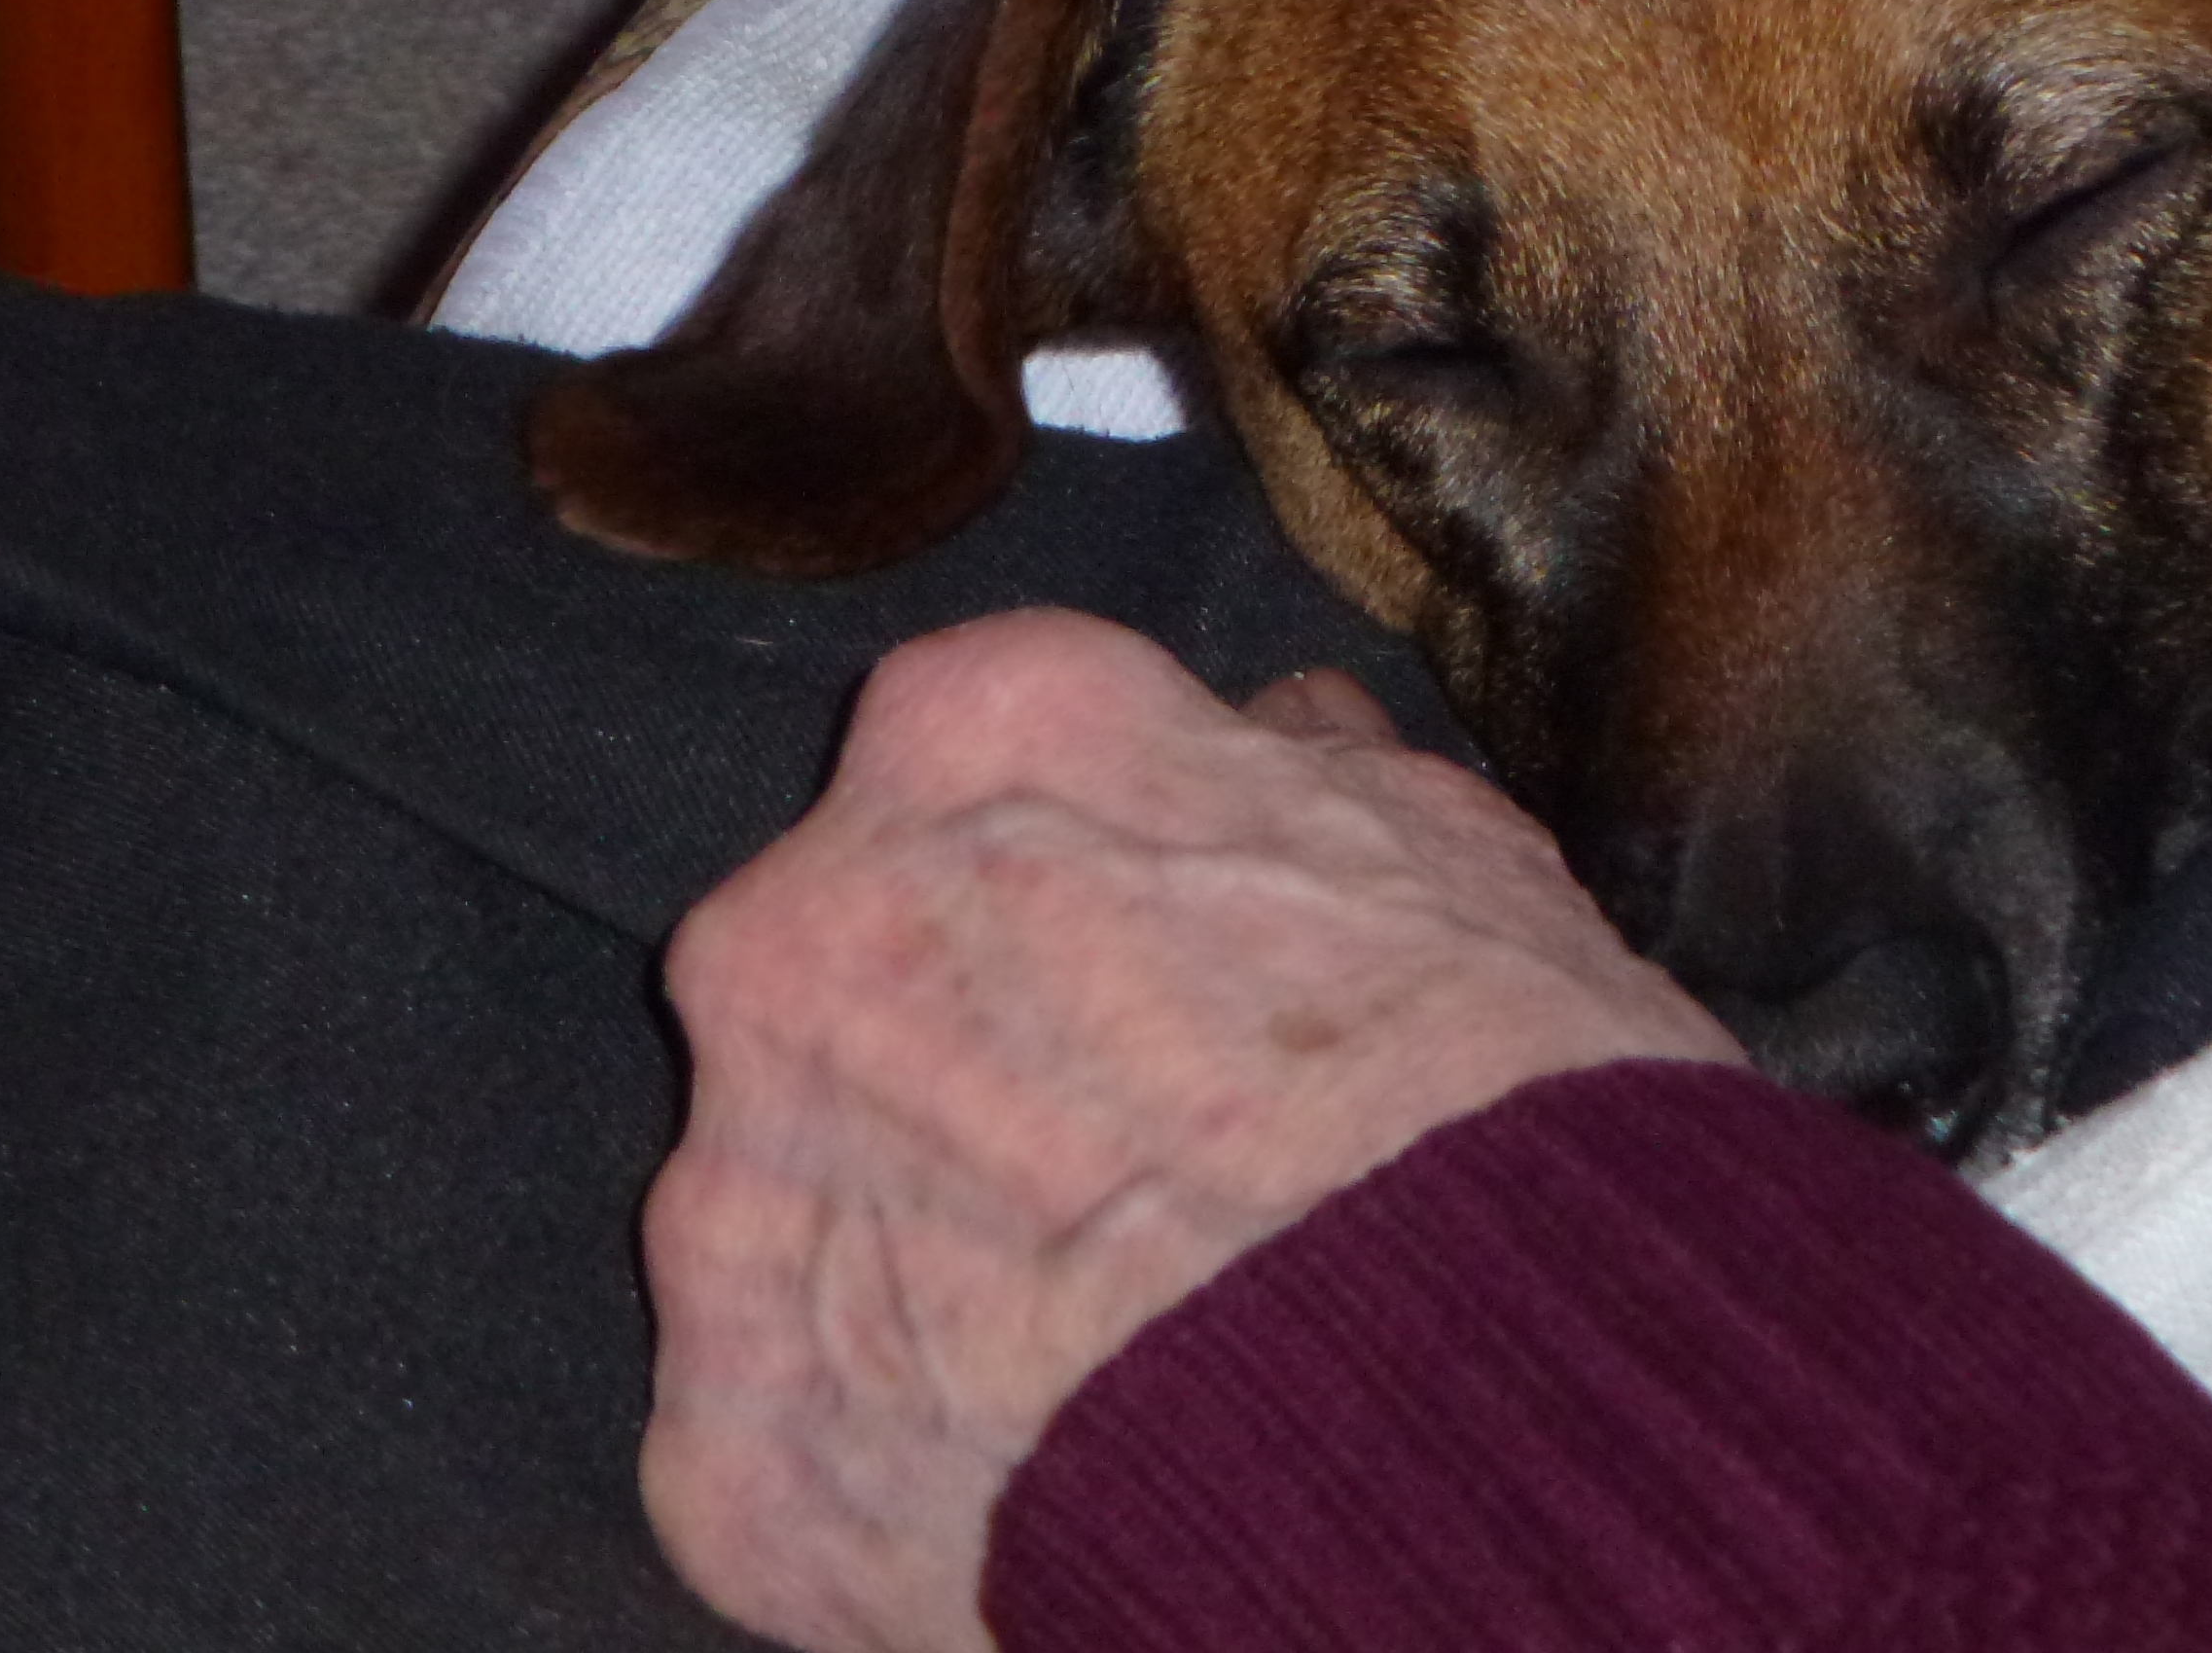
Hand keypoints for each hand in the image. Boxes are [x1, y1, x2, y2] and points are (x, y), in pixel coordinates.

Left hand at [637, 609, 1740, 1652]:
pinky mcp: (729, 1440)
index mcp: (981, 741)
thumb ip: (1313, 778)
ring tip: (1116, 1343)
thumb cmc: (1482, 1113)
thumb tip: (1290, 739)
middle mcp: (797, 933)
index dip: (1095, 876)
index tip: (1169, 961)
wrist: (1454, 1413)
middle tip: (1145, 1166)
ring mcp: (734, 1199)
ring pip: (804, 1207)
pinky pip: (792, 1432)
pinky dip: (897, 1457)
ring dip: (925, 1259)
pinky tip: (1050, 1472)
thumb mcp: (1463, 857)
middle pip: (852, 975)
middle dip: (971, 1061)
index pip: (988, 760)